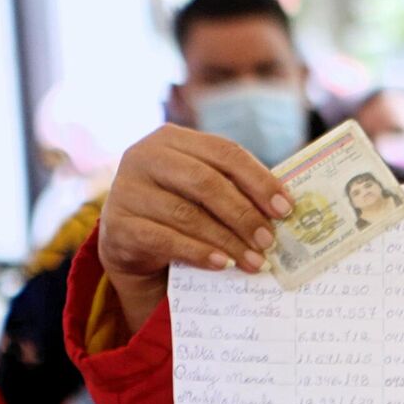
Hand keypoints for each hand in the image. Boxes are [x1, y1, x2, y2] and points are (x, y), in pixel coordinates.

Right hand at [97, 125, 292, 331]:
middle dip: (244, 214)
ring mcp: (126, 189)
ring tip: (255, 260)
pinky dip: (198, 253)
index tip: (286, 209)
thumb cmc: (181, 208)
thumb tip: (285, 210)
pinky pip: (165, 239)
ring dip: (228, 240)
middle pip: (206, 182)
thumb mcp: (205, 190)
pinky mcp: (118, 224)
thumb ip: (235, 189)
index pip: (225, 152)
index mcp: (172, 139)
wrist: (132, 241)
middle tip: (270, 240)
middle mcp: (145, 157)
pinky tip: (223, 264)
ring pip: (187, 214)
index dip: (259, 180)